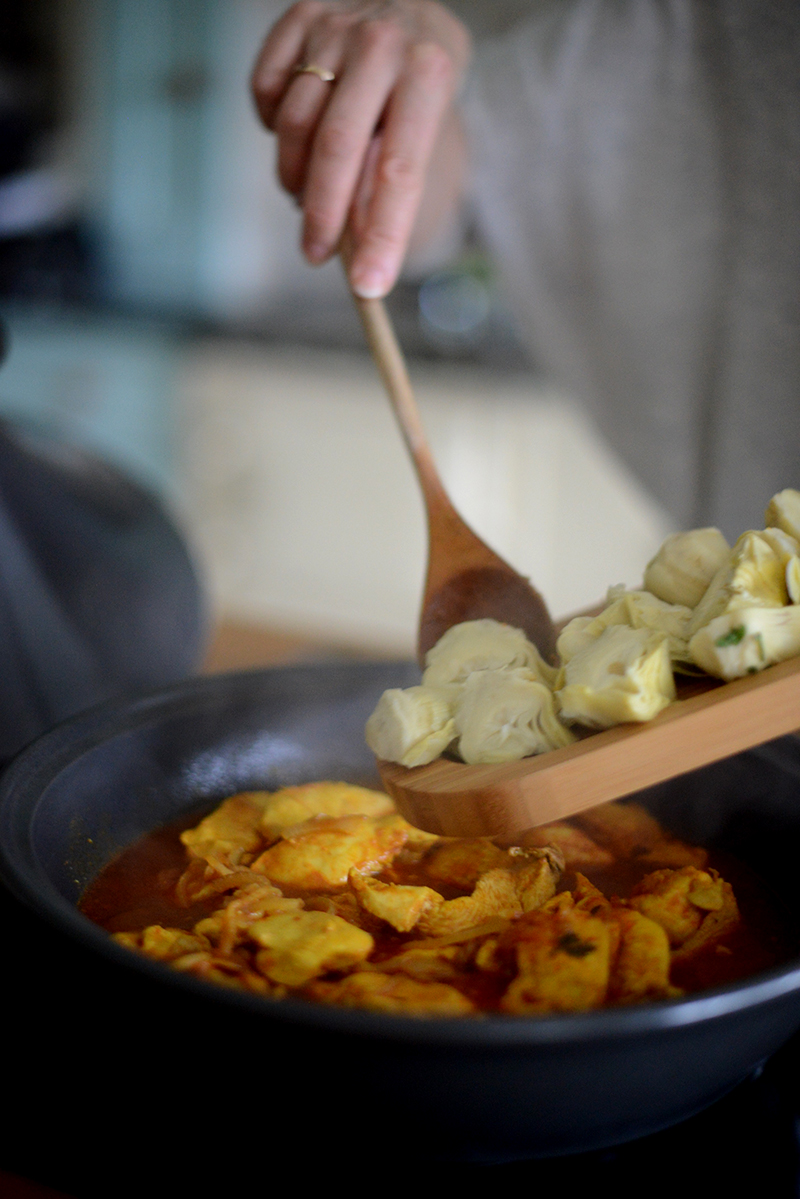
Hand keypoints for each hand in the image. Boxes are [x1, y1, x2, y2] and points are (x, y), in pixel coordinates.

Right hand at [251, 1, 470, 296]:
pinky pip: (265, 89)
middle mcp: (383, 42)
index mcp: (430, 74)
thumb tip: (355, 250)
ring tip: (307, 194)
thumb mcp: (427, 133)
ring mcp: (337, 25)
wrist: (410, 10)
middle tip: (314, 255)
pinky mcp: (300, 15)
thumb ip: (391, 185)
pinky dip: (273, 127)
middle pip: (336, 147)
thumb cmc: (417, 89)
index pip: (400, 171)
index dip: (383, 235)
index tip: (367, 286)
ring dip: (294, 175)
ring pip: (293, 123)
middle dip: (323, 215)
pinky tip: (297, 136)